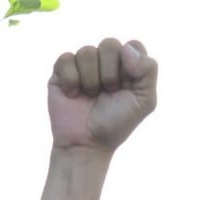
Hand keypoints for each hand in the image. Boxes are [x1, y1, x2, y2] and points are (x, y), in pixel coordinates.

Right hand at [48, 39, 157, 153]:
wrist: (86, 144)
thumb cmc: (115, 124)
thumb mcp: (144, 101)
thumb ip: (148, 70)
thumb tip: (127, 49)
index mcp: (127, 66)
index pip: (132, 45)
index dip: (129, 64)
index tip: (125, 87)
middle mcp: (105, 62)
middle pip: (109, 44)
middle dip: (109, 73)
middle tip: (107, 93)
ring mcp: (83, 66)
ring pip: (86, 51)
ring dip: (90, 79)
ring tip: (89, 96)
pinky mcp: (61, 72)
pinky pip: (66, 59)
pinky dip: (71, 79)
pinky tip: (73, 94)